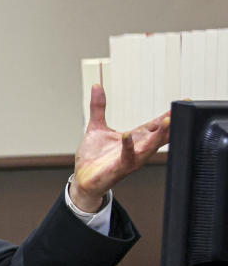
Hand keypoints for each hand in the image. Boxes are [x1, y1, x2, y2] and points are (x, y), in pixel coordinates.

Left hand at [70, 84, 169, 212]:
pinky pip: (127, 156)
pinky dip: (128, 146)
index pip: (155, 125)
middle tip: (180, 111)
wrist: (82, 179)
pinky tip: (127, 134)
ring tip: (166, 121)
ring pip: (149, 146)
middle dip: (170, 124)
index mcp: (134, 138)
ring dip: (159, 135)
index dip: (168, 114)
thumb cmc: (93, 157)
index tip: (183, 102)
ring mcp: (130, 159)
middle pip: (158, 135)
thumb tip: (96, 86)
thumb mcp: (96, 127)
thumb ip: (98, 107)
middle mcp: (136, 149)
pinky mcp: (119, 168)